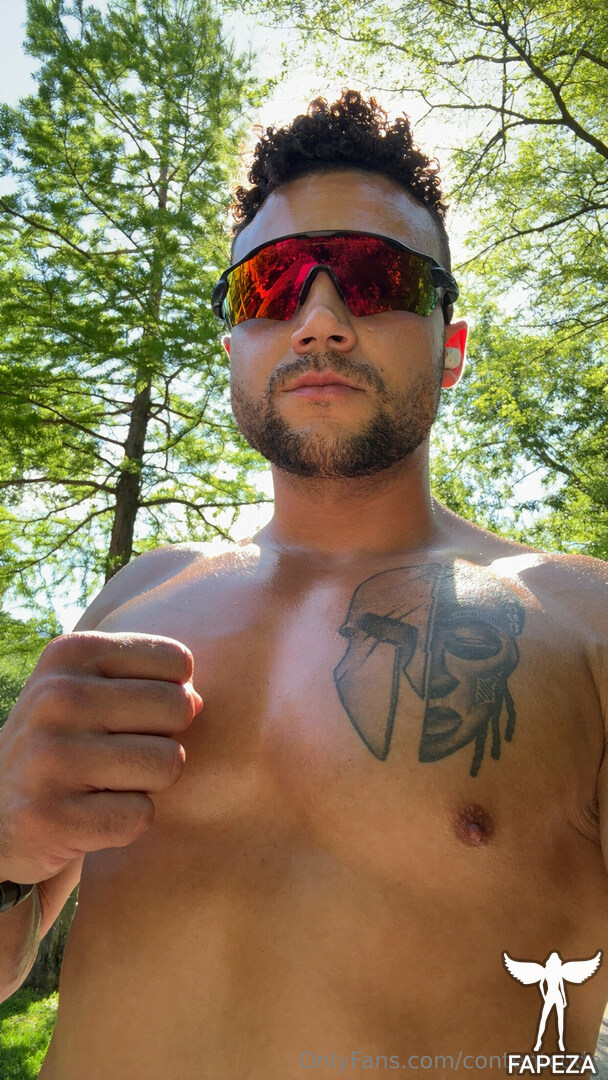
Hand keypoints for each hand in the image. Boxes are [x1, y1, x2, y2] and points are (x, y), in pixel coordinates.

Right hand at [0, 632, 202, 884]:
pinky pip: (141, 816)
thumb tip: (197, 702)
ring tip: (108, 782)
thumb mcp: (93, 686)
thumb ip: (152, 681)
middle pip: (178, 710)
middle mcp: (57, 697)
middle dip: (165, 738)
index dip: (171, 694)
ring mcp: (51, 757)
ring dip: (149, 783)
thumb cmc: (67, 738)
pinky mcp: (53, 816)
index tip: (131, 713)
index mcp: (72, 653)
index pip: (178, 663)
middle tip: (124, 753)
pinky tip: (92, 815)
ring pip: (168, 764)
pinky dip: (127, 821)